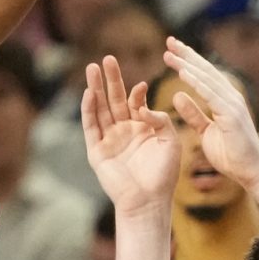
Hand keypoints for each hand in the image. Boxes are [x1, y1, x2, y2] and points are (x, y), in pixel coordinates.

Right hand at [80, 55, 180, 214]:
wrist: (149, 200)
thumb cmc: (164, 174)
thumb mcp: (170, 140)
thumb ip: (160, 118)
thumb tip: (144, 105)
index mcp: (141, 128)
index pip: (135, 103)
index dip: (137, 92)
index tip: (141, 84)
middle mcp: (123, 131)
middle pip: (115, 100)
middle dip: (111, 79)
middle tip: (107, 58)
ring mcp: (108, 140)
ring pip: (100, 109)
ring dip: (96, 88)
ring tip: (92, 68)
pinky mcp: (97, 151)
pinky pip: (91, 127)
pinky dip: (89, 110)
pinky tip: (89, 94)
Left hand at [162, 36, 258, 189]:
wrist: (251, 172)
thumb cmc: (231, 154)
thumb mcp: (205, 131)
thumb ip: (193, 113)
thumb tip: (177, 95)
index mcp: (224, 100)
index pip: (204, 76)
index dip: (189, 61)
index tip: (172, 50)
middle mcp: (231, 96)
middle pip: (206, 70)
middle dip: (186, 55)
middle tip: (169, 40)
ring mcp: (233, 104)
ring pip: (207, 78)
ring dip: (187, 64)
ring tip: (170, 53)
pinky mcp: (231, 114)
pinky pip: (210, 94)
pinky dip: (197, 81)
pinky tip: (183, 72)